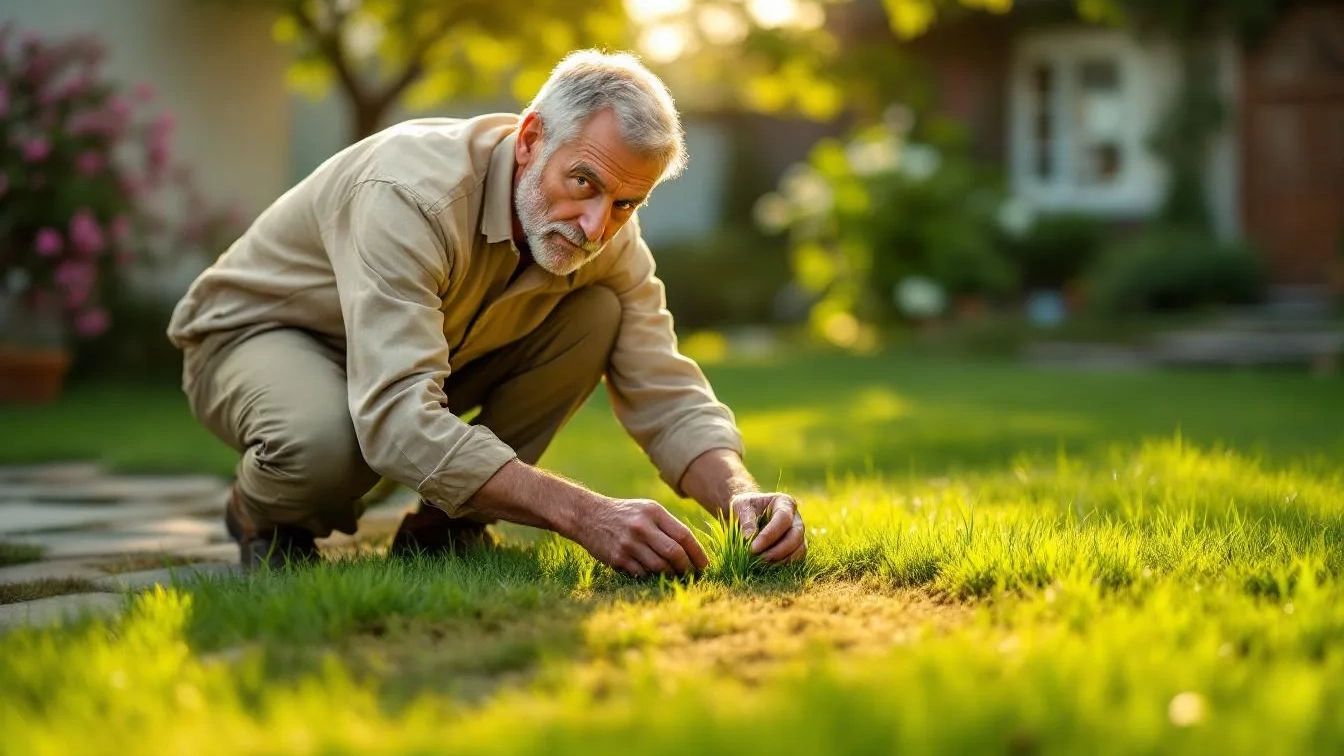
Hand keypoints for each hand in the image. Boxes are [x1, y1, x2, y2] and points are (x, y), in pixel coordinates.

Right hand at [574, 497, 708, 577]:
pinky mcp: (618, 558)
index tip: (703, 564)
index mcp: (654, 512)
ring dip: (670, 574)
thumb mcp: (646, 509)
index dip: (697, 553)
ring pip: (660, 567)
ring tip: (674, 575)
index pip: (684, 536)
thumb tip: (691, 550)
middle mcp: (642, 527)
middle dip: (686, 567)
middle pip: (675, 553)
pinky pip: (642, 574)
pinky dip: (651, 576)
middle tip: (690, 573)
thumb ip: (667, 525)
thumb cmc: (624, 514)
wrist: (588, 516)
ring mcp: (629, 543)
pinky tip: (653, 574)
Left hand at [729, 492, 805, 563]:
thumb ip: (746, 519)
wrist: (747, 515)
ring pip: (800, 549)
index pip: (783, 518)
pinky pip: (797, 559)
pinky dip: (784, 565)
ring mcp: (798, 534)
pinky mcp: (797, 547)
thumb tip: (749, 537)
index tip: (753, 548)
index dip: (769, 535)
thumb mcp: (741, 507)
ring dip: (782, 560)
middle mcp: (796, 518)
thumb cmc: (745, 508)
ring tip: (762, 565)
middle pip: (796, 535)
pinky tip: (768, 568)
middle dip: (778, 551)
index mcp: (784, 503)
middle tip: (759, 560)